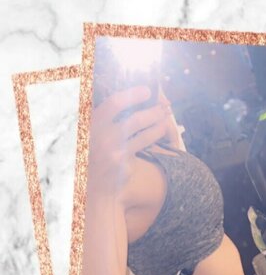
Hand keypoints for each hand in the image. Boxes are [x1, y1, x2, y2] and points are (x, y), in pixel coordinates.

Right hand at [86, 86, 171, 201]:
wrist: (94, 184)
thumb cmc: (95, 153)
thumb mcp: (92, 131)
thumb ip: (107, 116)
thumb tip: (131, 98)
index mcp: (92, 122)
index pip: (115, 103)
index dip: (133, 94)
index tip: (147, 90)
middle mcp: (101, 135)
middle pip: (135, 119)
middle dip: (153, 111)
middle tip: (163, 108)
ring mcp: (113, 150)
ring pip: (143, 133)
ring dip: (157, 125)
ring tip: (165, 120)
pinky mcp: (123, 162)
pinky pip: (143, 146)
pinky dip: (153, 138)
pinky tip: (159, 133)